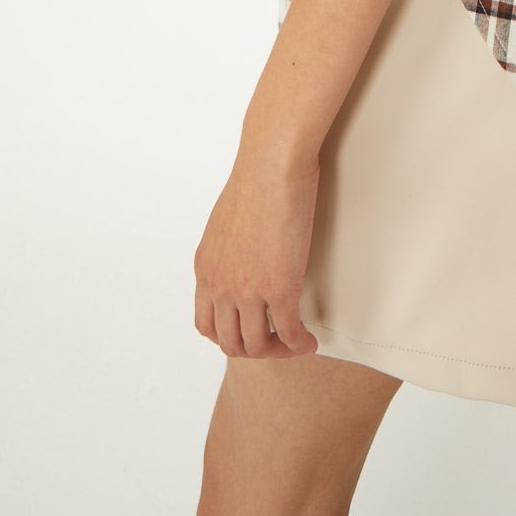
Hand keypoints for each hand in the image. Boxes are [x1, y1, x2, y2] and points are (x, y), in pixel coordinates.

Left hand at [193, 146, 321, 357]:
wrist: (272, 164)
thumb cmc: (256, 176)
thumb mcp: (226, 219)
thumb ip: (230, 244)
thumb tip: (245, 248)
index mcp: (206, 268)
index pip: (206, 323)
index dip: (227, 336)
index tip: (249, 331)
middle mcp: (220, 285)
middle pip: (228, 343)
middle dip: (253, 350)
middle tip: (275, 342)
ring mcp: (248, 290)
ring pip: (257, 345)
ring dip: (277, 351)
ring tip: (295, 343)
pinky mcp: (280, 287)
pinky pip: (289, 332)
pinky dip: (299, 343)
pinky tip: (310, 341)